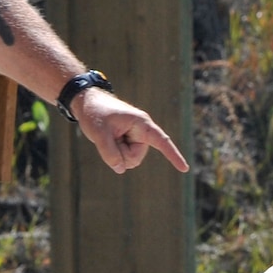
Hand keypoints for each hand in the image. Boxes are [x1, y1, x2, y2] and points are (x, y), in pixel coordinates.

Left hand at [73, 88, 189, 174]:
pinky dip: (115, 152)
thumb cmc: (95, 113)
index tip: (185, 168)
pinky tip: (109, 139)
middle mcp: (142, 131)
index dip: (173, 156)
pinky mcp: (129, 141)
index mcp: (141, 124)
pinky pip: (124, 157)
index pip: (162, 141)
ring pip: (129, 160)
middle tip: (108, 136)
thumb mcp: (99, 135)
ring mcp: (135, 137)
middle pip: (135, 158)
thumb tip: (121, 169)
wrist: (87, 102)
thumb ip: (109, 154)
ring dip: (116, 152)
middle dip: (120, 154)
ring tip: (108, 135)